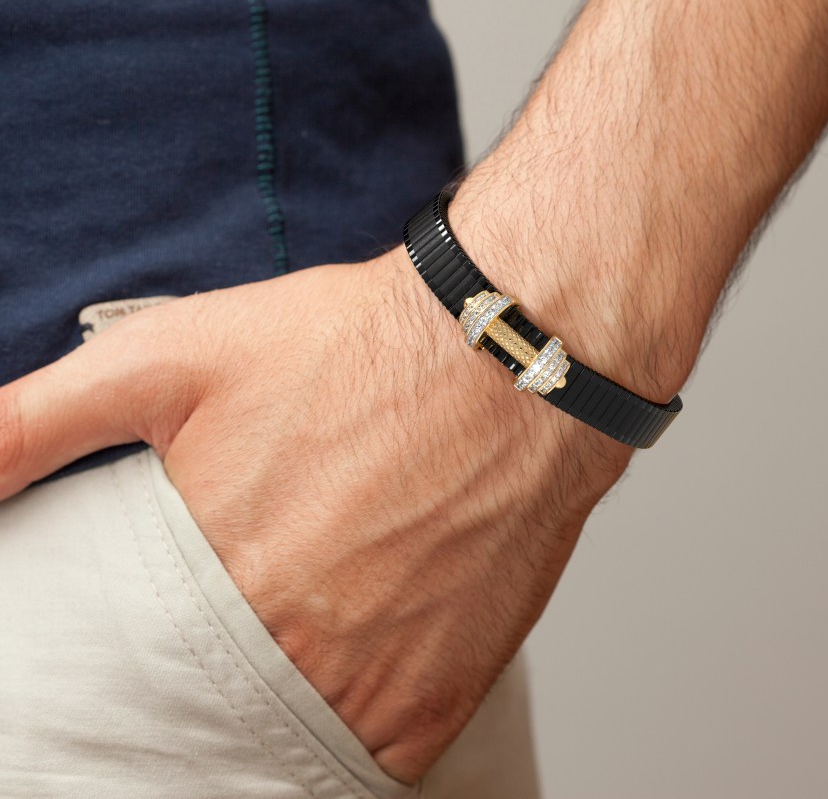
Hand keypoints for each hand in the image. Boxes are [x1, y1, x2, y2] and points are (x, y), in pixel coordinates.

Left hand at [0, 246, 632, 781]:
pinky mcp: (446, 690)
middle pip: (211, 714)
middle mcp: (295, 649)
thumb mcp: (171, 353)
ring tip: (301, 624)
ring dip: (284, 699)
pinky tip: (359, 648)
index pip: (128, 679)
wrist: (507, 353)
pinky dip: (354, 719)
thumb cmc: (351, 344)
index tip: (164, 627)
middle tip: (243, 614)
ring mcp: (377, 680)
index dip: (139, 655)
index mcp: (212, 580)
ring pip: (292, 741)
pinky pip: (376, 755)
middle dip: (212, 671)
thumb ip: (35, 422)